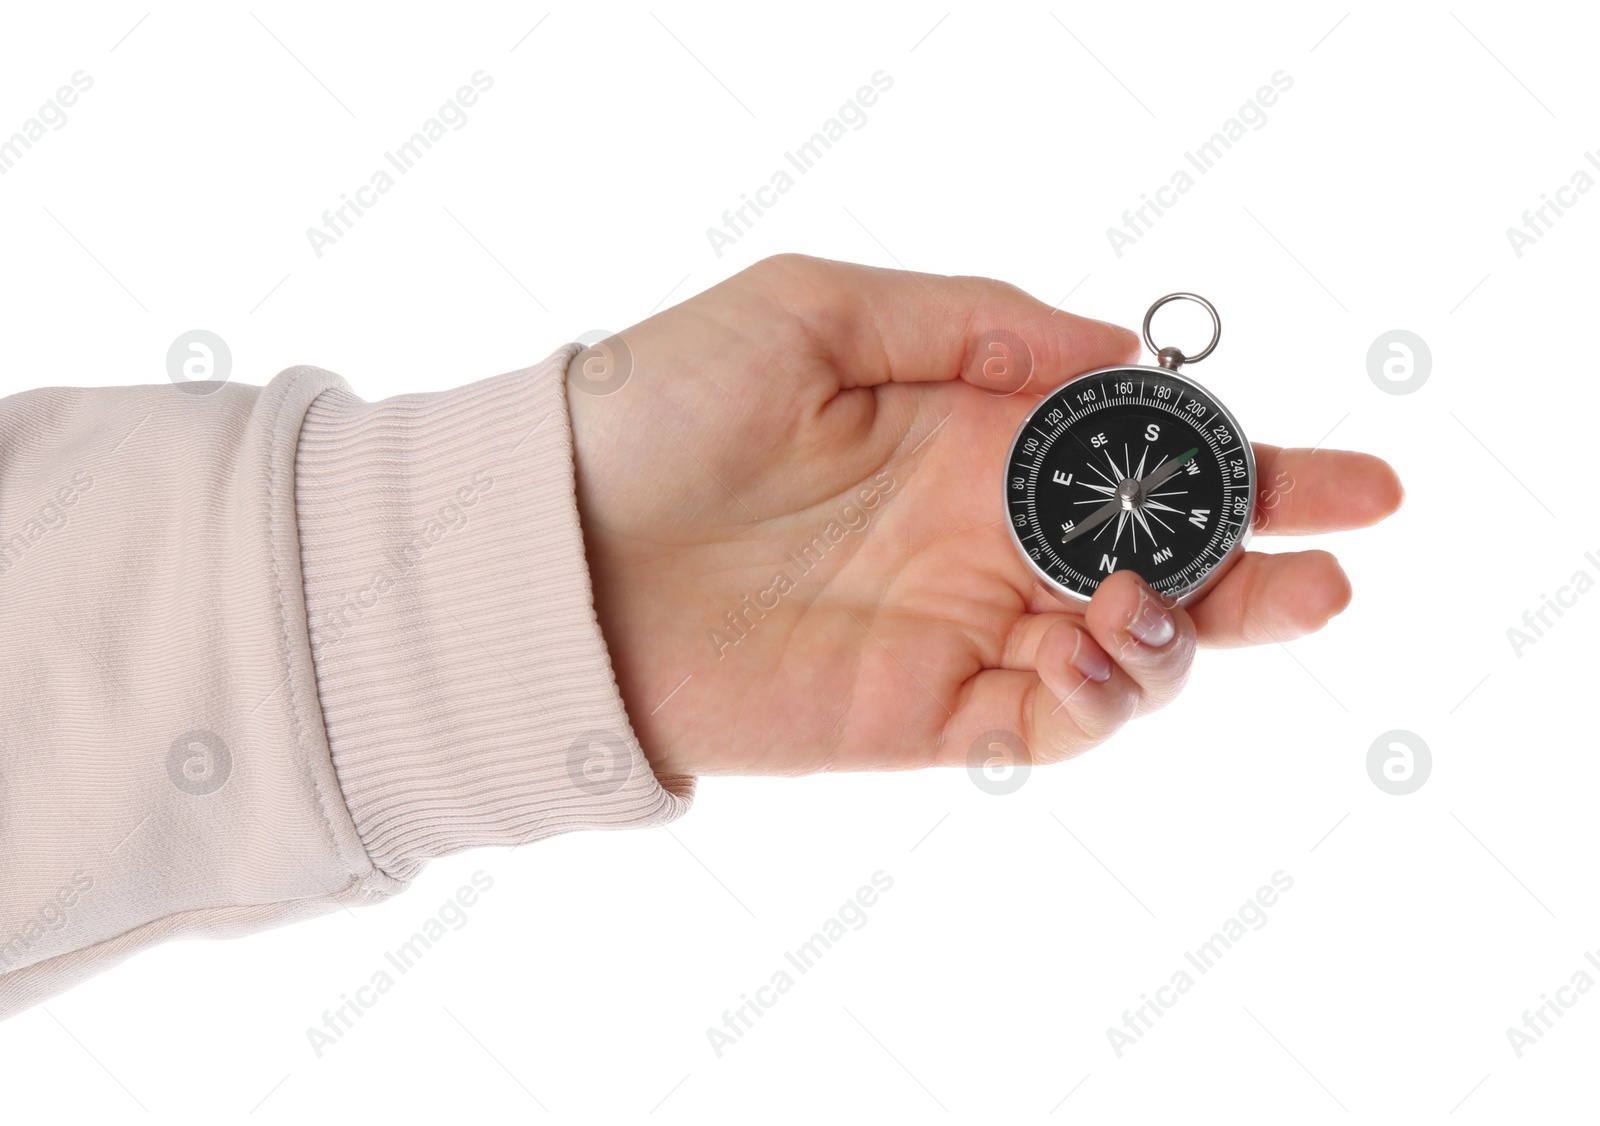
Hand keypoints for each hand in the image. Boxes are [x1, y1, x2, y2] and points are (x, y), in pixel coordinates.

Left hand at [566, 255, 1402, 776]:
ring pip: (1128, 648)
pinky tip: (1115, 637)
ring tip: (1185, 590)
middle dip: (1262, 556)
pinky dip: (1114, 693)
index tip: (1332, 474)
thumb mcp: (820, 311)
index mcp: (968, 436)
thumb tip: (1117, 349)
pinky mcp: (926, 714)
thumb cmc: (664, 410)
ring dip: (1194, 626)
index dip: (1237, 462)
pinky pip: (1055, 720)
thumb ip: (976, 326)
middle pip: (1158, 556)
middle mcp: (979, 535)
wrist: (556, 553)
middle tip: (1345, 552)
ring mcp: (960, 627)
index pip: (1131, 452)